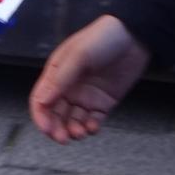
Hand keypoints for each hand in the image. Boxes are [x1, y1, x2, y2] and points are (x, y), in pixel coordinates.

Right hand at [28, 14, 150, 143]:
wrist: (134, 37)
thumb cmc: (103, 38)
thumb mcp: (78, 55)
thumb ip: (60, 79)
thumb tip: (42, 100)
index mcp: (57, 72)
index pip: (41, 99)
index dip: (40, 116)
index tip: (46, 129)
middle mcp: (69, 86)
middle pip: (55, 114)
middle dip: (56, 128)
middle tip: (62, 137)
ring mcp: (86, 95)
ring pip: (72, 120)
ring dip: (73, 130)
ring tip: (80, 132)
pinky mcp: (103, 102)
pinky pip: (92, 121)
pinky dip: (90, 128)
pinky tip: (92, 126)